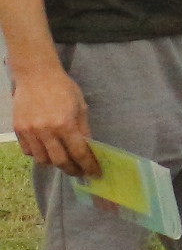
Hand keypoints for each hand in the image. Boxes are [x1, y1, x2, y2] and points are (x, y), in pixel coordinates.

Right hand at [11, 56, 97, 179]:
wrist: (36, 75)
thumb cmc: (63, 88)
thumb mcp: (80, 106)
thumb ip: (83, 129)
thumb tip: (89, 149)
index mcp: (65, 124)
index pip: (79, 153)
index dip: (88, 166)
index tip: (95, 174)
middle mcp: (46, 131)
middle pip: (60, 161)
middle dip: (72, 170)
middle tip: (79, 172)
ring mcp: (30, 132)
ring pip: (42, 160)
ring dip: (54, 163)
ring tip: (63, 160)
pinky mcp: (18, 130)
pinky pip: (28, 151)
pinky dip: (39, 154)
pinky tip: (47, 150)